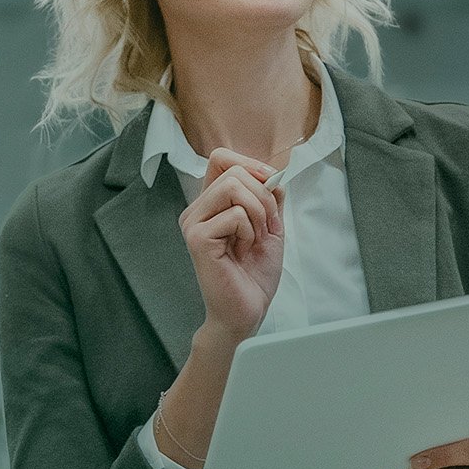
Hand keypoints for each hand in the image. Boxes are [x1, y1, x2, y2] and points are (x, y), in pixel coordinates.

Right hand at [180, 149, 284, 340]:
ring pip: (233, 186)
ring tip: (253, 239)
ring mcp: (194, 223)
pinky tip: (242, 250)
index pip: (221, 158)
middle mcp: (197, 210)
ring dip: (258, 212)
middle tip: (264, 228)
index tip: (270, 185)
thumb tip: (274, 172)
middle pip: (233, 171)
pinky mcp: (198, 238)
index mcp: (210, 204)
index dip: (250, 164)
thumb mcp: (270, 225)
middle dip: (263, 196)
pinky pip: (235, 214)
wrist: (248, 311)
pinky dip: (250, 230)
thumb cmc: (254, 274)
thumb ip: (270, 196)